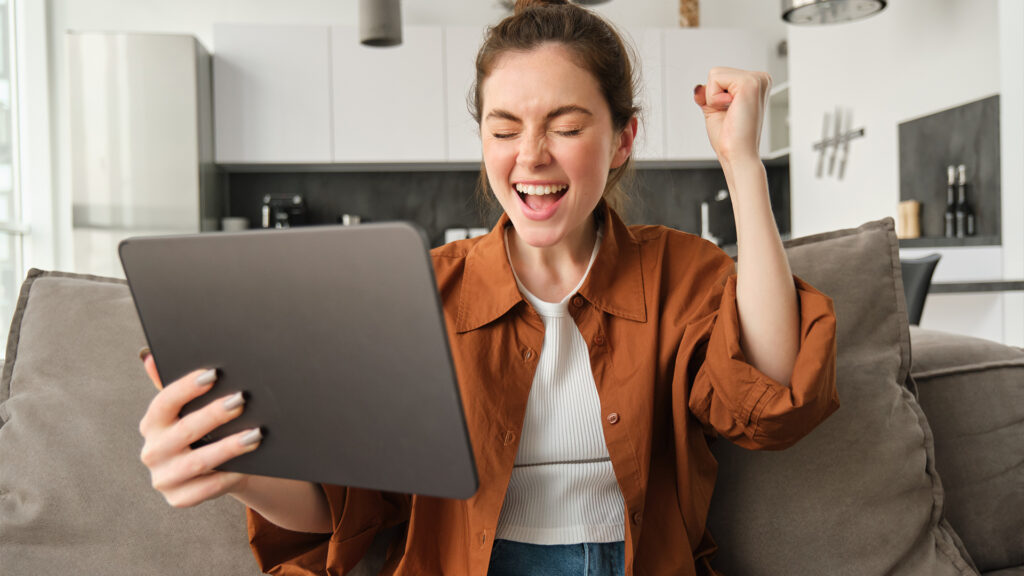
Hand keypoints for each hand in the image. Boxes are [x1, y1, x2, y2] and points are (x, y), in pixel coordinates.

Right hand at [138, 352, 261, 507]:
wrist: (215, 470)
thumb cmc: (205, 431)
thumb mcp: (192, 410)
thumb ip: (179, 387)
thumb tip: (152, 357)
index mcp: (151, 424)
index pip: (164, 402)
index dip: (187, 388)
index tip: (214, 374)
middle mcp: (152, 452)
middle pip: (185, 430)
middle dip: (214, 414)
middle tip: (241, 400)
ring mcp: (163, 478)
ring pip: (198, 461)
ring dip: (229, 447)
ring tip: (256, 434)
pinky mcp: (178, 499)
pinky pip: (207, 488)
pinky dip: (228, 476)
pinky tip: (249, 466)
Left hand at [693, 67, 771, 165]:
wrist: (738, 154)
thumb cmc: (730, 138)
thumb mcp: (714, 110)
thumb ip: (707, 95)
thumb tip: (698, 87)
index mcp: (754, 84)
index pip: (720, 76)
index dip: (714, 97)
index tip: (730, 113)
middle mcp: (759, 79)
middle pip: (716, 72)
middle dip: (713, 96)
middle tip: (730, 114)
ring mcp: (757, 79)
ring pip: (715, 74)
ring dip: (714, 97)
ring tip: (731, 112)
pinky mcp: (750, 82)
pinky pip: (715, 79)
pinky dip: (715, 98)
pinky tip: (731, 109)